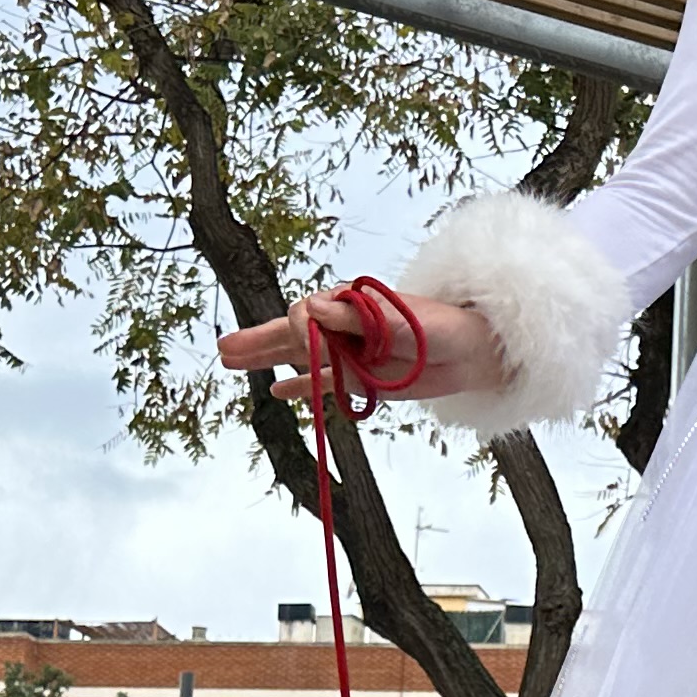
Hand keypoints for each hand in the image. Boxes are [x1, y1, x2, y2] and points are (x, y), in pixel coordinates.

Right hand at [220, 284, 507, 407]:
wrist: (474, 353)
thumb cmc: (441, 326)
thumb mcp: (398, 320)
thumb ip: (354, 318)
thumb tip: (311, 306)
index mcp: (350, 305)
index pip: (307, 315)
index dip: (298, 328)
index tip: (300, 338)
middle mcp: (344, 328)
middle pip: (290, 334)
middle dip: (258, 341)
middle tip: (223, 348)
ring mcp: (349, 354)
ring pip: (298, 358)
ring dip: (266, 361)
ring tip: (230, 363)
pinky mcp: (360, 380)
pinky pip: (322, 383)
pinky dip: (301, 386)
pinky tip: (277, 391)